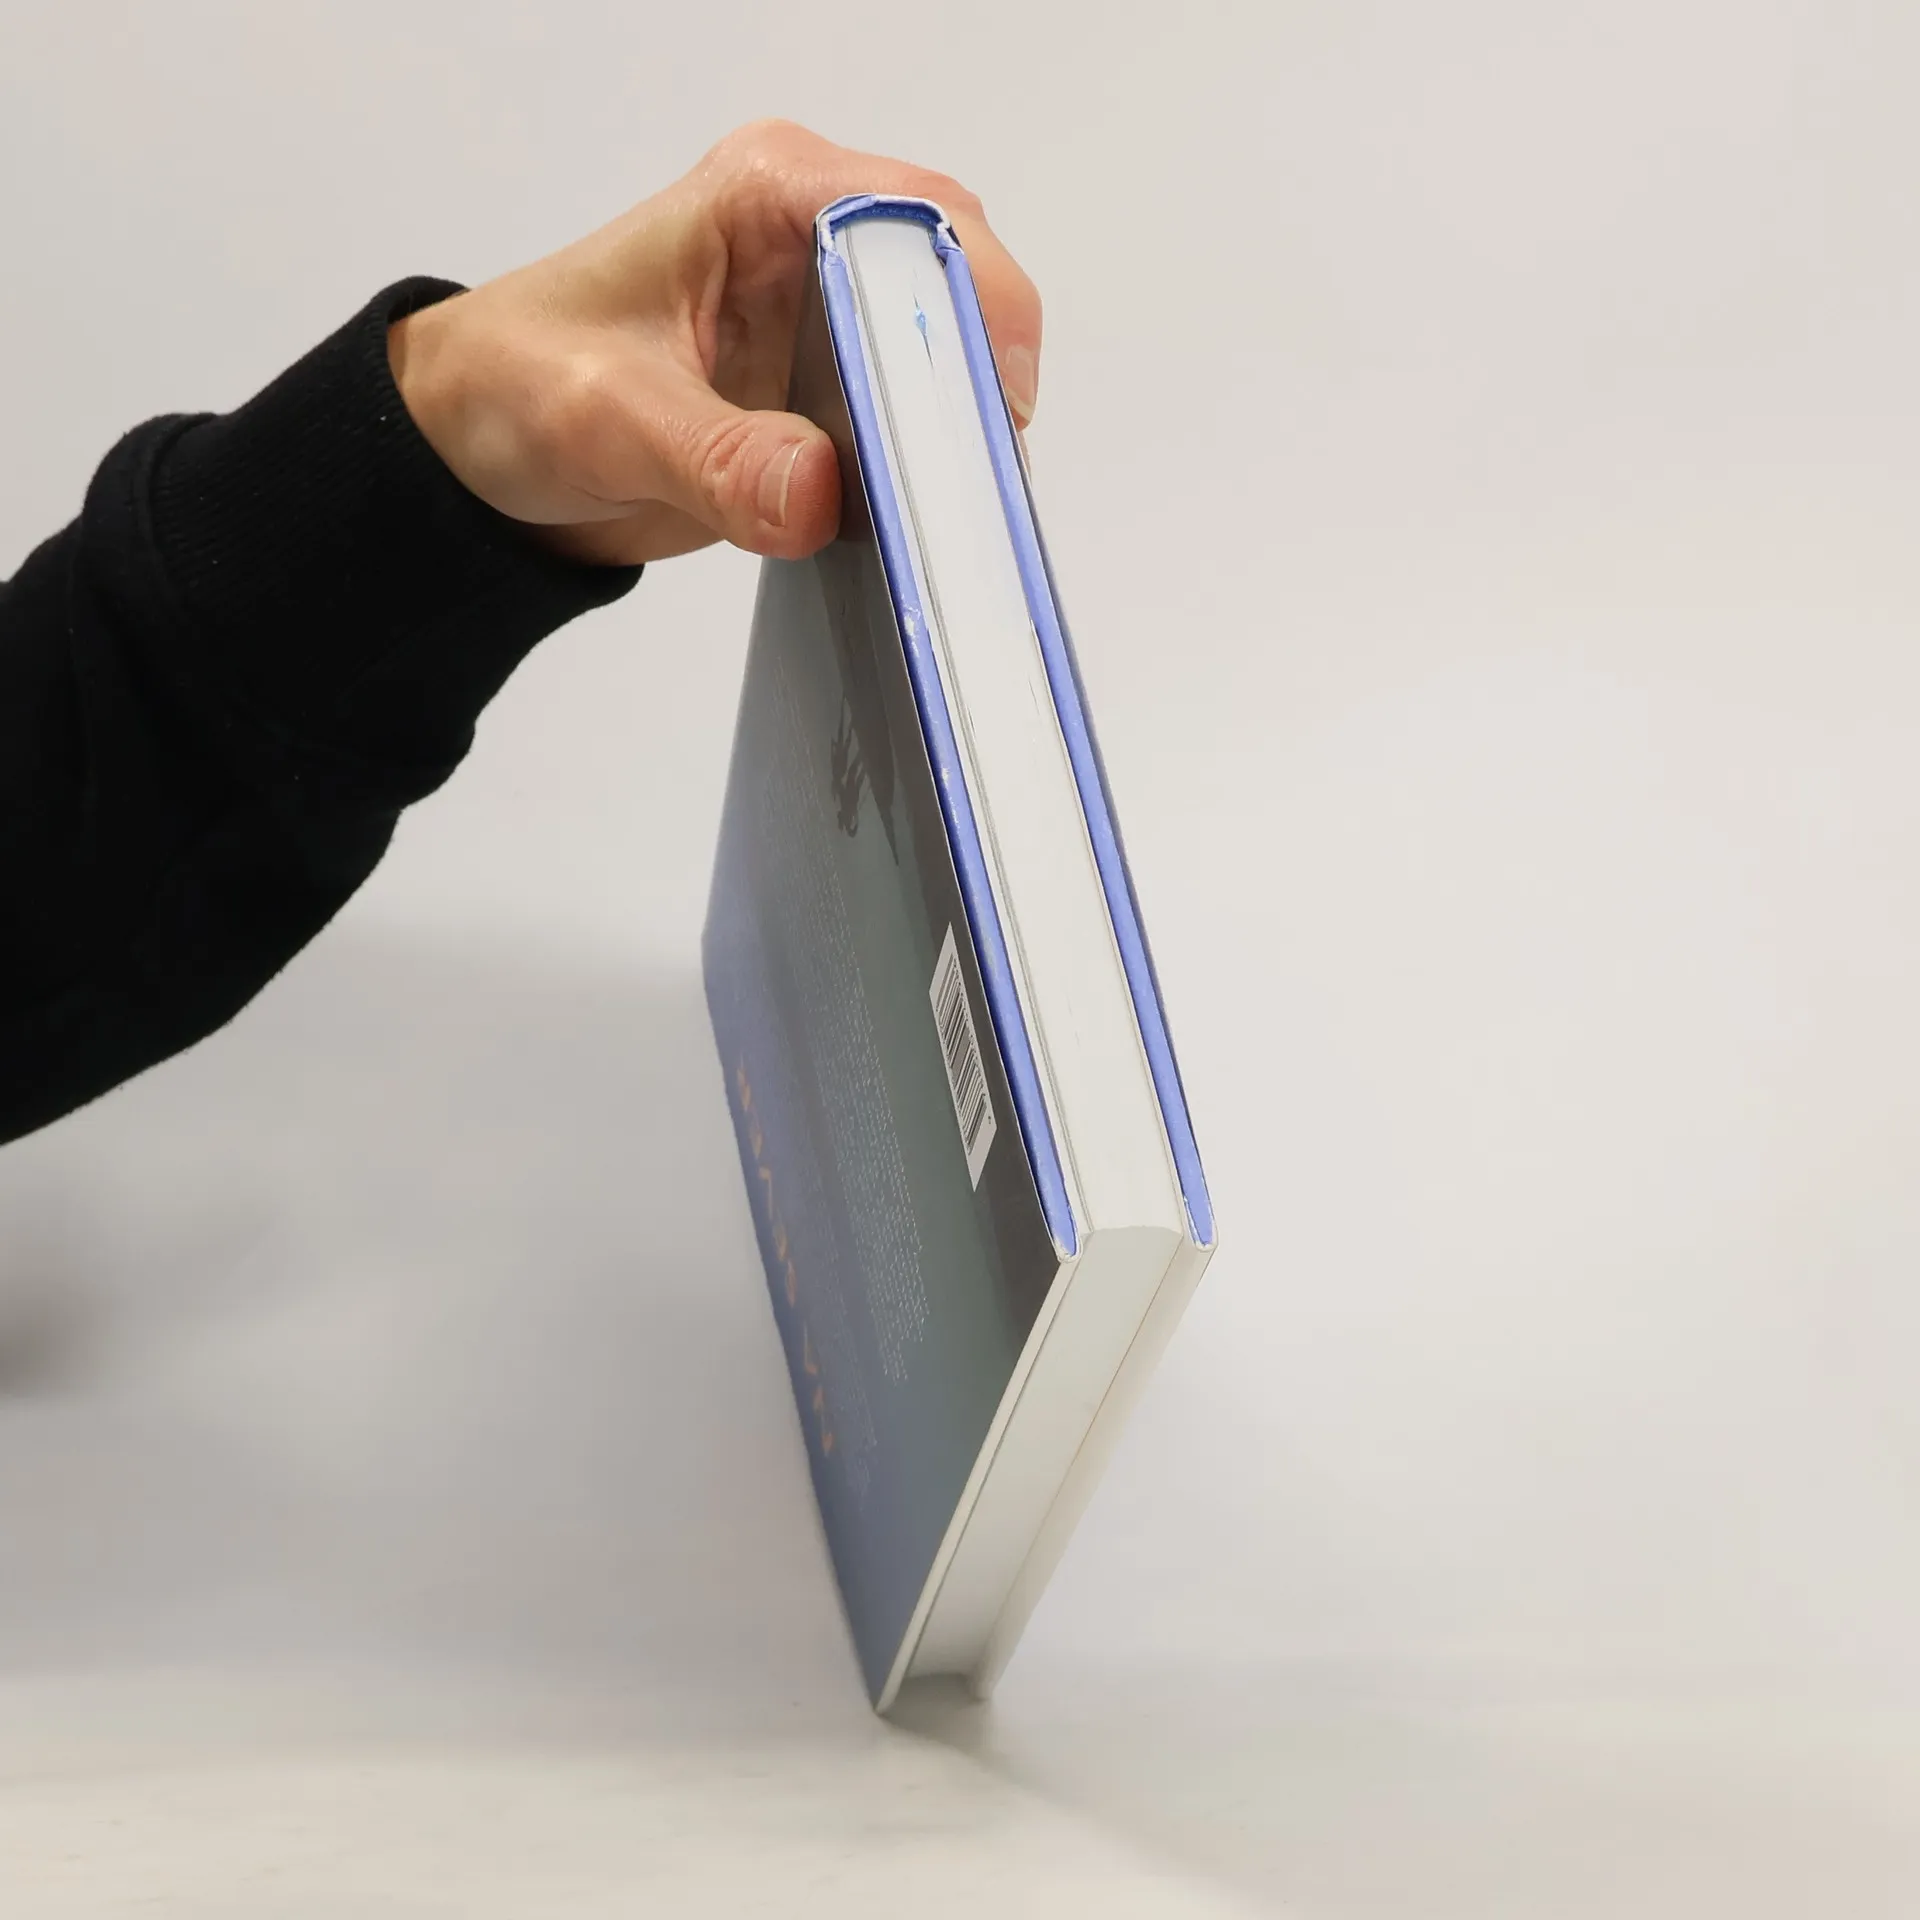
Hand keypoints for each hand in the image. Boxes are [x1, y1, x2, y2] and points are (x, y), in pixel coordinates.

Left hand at [387, 119, 1042, 567]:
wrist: (485, 442)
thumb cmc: (520, 382)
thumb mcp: (608, 421)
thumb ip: (717, 460)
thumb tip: (819, 493)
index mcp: (764, 196)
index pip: (911, 218)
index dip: (971, 302)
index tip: (988, 400)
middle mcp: (814, 240)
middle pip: (958, 283)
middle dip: (979, 375)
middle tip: (977, 474)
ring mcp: (832, 319)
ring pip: (951, 355)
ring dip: (962, 431)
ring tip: (952, 509)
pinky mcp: (833, 394)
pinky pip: (918, 421)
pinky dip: (931, 470)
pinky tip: (918, 520)